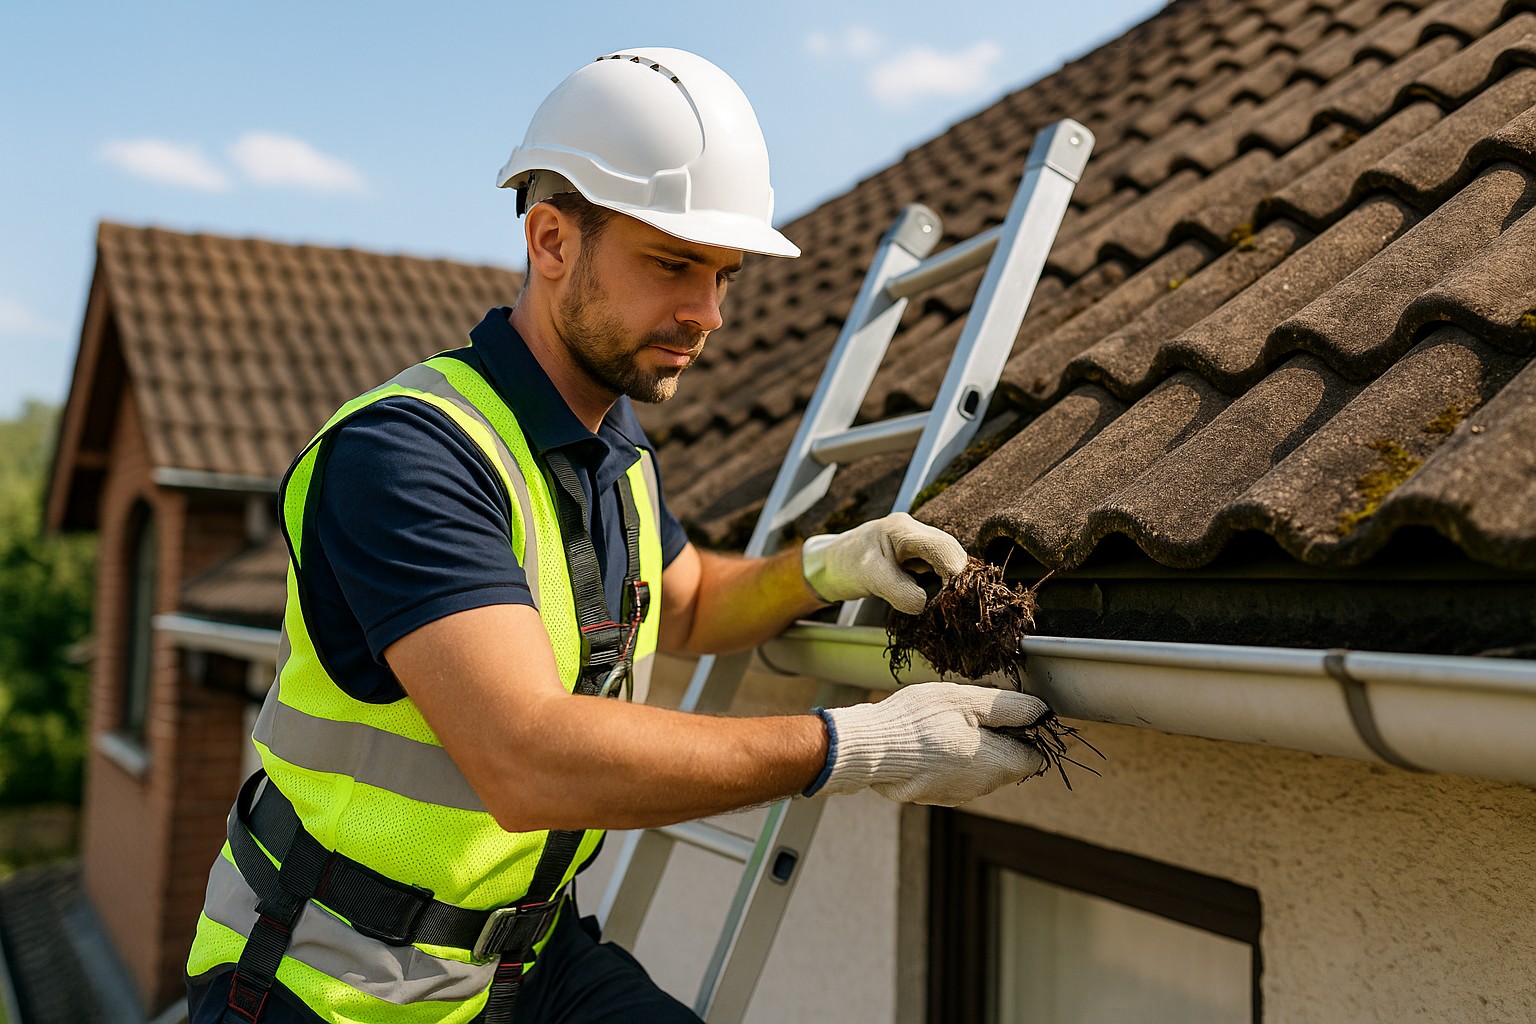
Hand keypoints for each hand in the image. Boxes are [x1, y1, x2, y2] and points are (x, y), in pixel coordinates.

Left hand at [801, 512, 967, 613]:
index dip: (955, 573)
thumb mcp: (871, 579)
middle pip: (952, 553)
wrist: (831, 564)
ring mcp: (918, 543)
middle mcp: (915, 531)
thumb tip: (925, 605)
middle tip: (953, 607)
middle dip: (957, 580)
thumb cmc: (846, 565)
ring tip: (946, 606)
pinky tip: (938, 600)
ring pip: (948, 561)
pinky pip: (938, 568)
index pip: (943, 548)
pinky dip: (941, 585)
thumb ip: (899, 592)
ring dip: (951, 583)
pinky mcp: (917, 556)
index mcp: (903, 530)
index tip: (954, 601)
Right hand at [808, 682, 1048, 804]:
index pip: (1035, 757)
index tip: (1008, 713)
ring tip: (944, 723)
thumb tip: (1040, 712)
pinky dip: (949, 758)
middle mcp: (982, 787)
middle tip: (970, 712)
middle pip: (1007, 763)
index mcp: (997, 765)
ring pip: (979, 769)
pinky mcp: (933, 794)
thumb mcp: (966, 701)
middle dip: (998, 738)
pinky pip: (955, 775)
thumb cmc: (918, 722)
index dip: (1028, 733)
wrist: (869, 750)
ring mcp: (956, 795)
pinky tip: (928, 740)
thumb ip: (1008, 707)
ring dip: (972, 747)